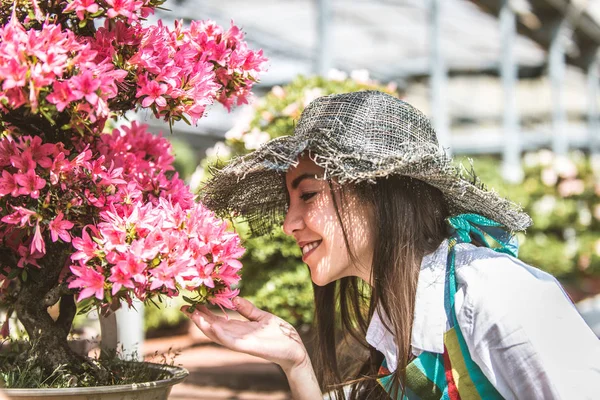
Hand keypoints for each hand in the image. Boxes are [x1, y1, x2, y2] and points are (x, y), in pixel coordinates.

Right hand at [182, 297, 307, 371]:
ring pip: (217, 334)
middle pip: (213, 326)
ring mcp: (241, 342)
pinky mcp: (247, 347)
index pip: (218, 319)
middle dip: (199, 317)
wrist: (294, 347)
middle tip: (185, 306)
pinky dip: (219, 334)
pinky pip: (230, 341)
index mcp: (239, 328)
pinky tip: (211, 326)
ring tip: (192, 314)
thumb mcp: (261, 317)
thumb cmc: (279, 333)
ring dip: (204, 325)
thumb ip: (247, 309)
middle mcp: (236, 335)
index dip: (205, 311)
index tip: (194, 301)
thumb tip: (233, 299)